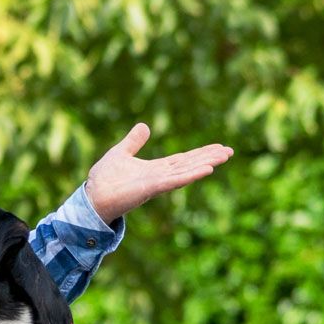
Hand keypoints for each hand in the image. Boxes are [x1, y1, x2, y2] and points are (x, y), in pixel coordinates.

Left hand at [84, 123, 233, 221]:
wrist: (92, 196)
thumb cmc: (104, 179)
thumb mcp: (121, 152)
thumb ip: (134, 141)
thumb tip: (144, 126)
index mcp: (156, 169)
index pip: (183, 159)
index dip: (200, 153)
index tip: (218, 147)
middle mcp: (161, 176)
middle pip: (190, 164)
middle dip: (209, 157)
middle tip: (230, 151)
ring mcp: (159, 183)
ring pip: (188, 171)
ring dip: (206, 163)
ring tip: (224, 157)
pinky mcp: (153, 188)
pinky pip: (176, 180)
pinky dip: (192, 174)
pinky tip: (207, 169)